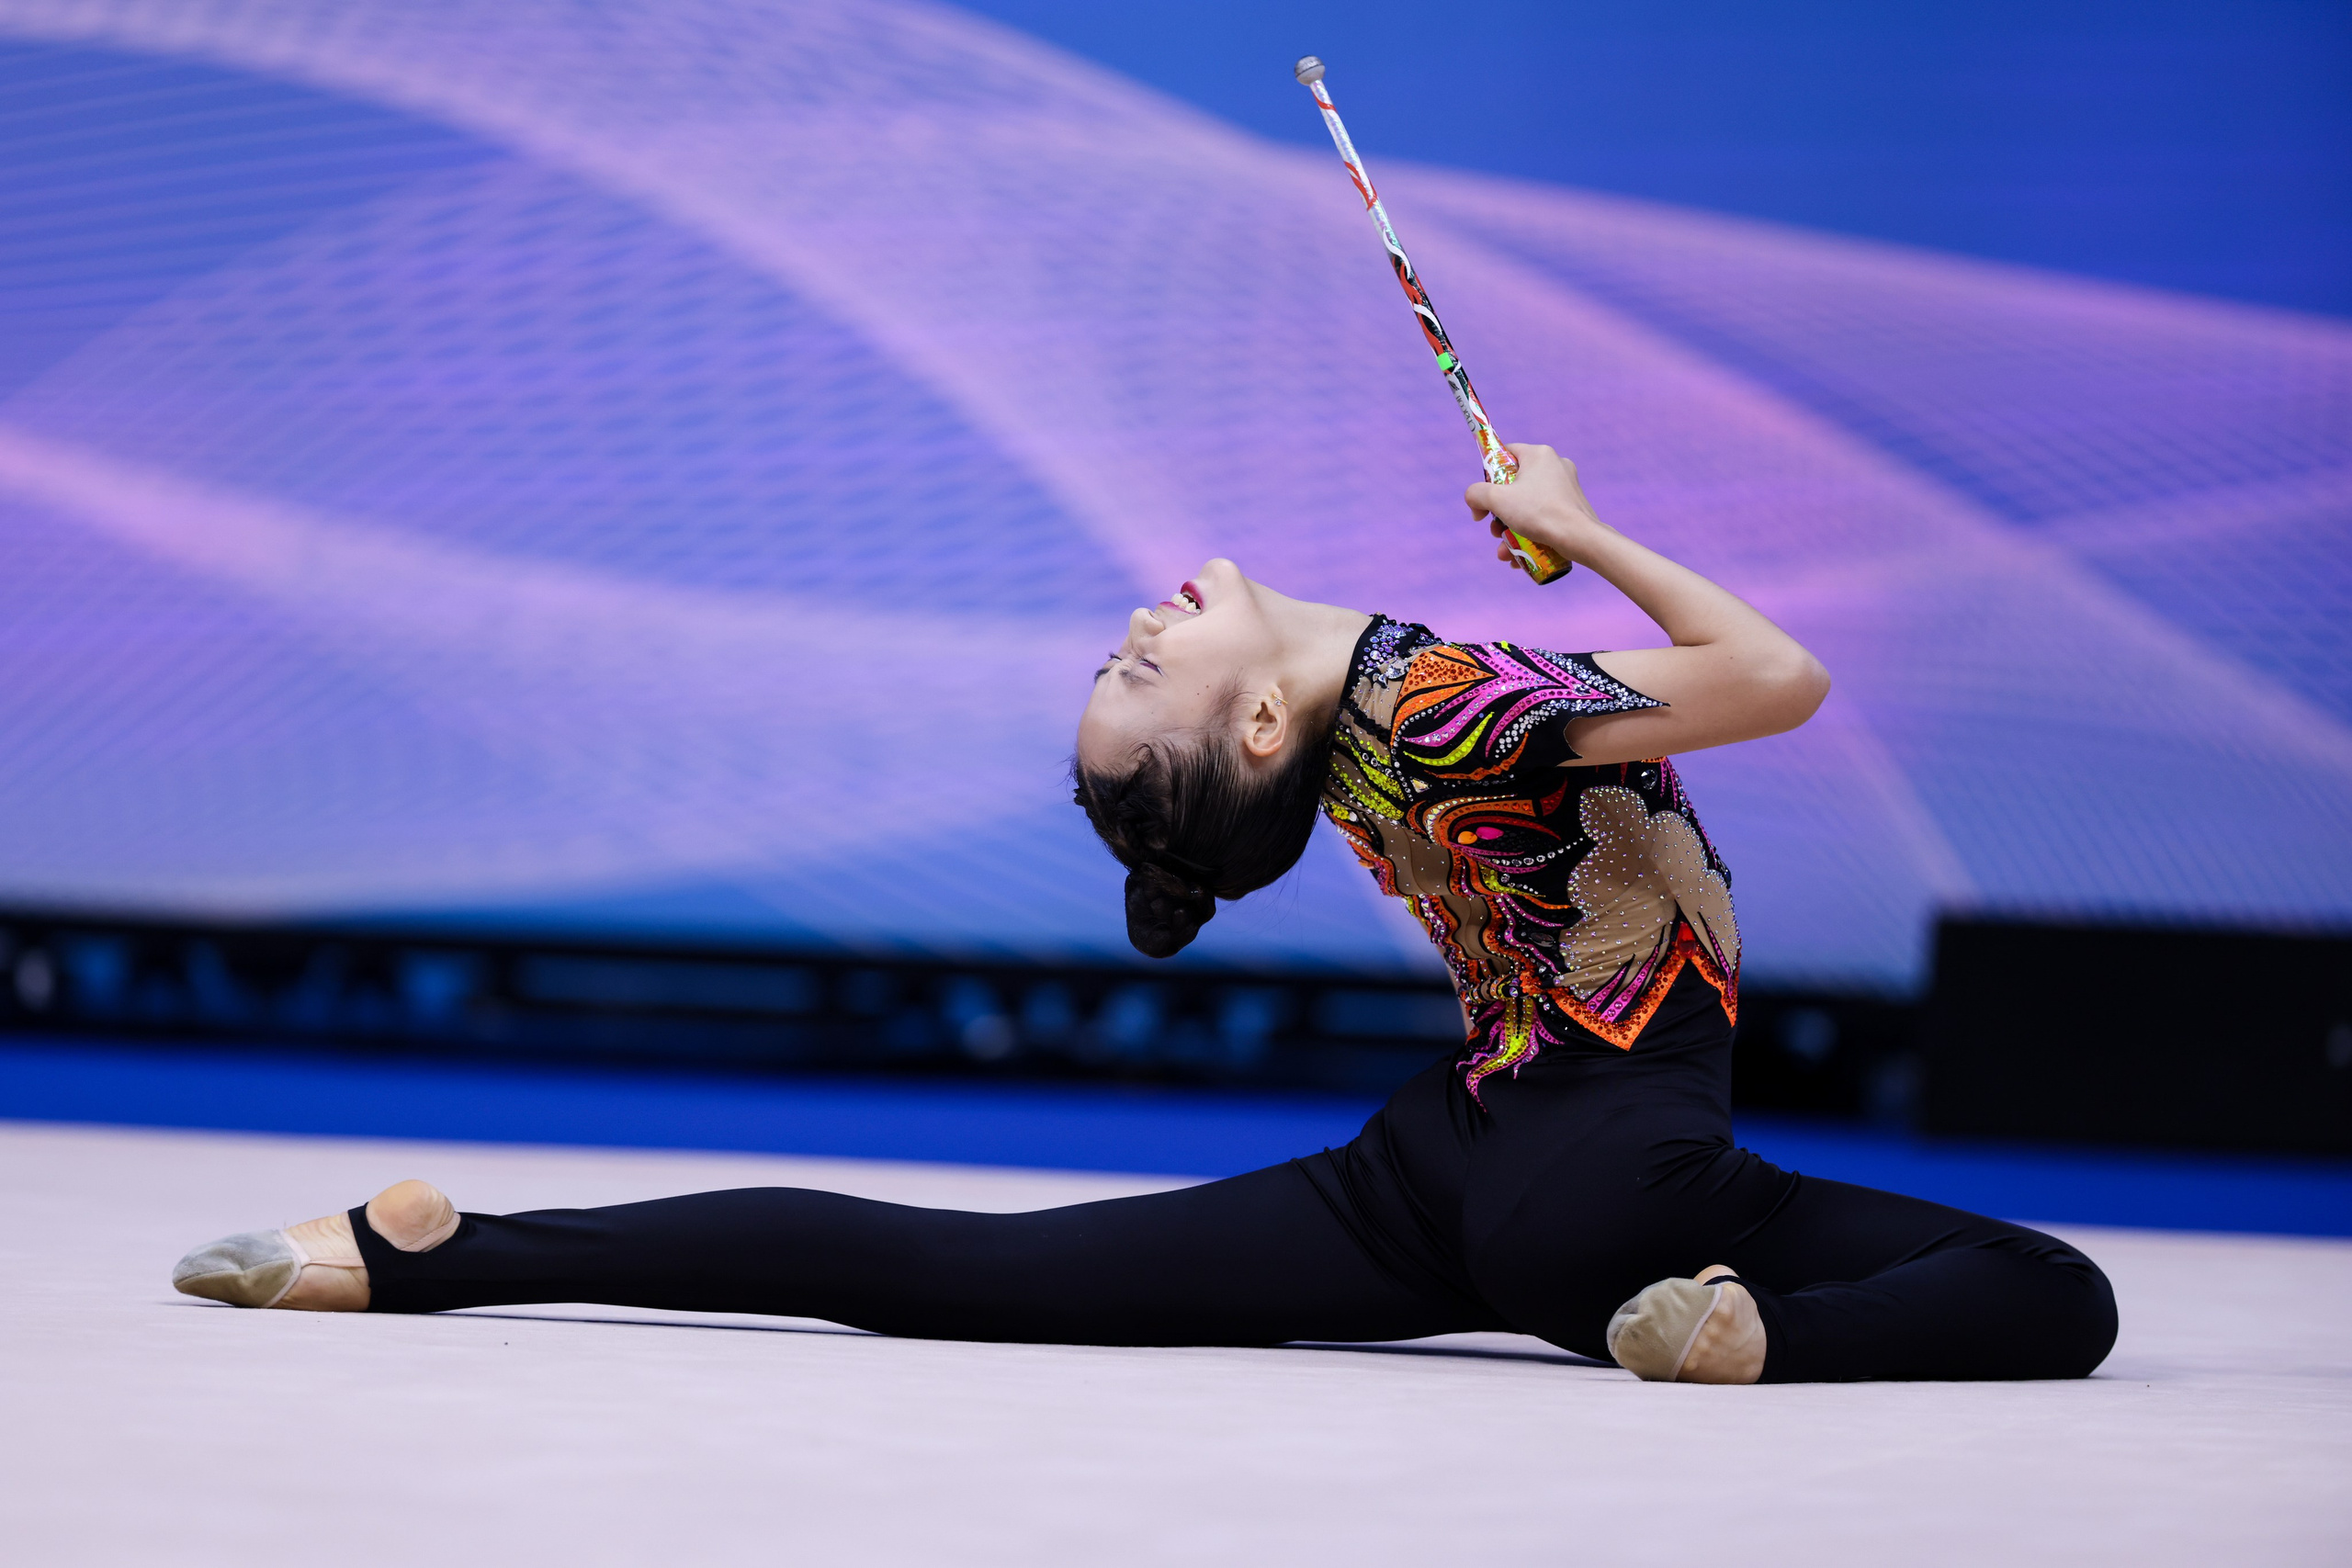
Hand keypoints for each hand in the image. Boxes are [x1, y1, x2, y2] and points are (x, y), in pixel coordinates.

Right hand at [1465, 443, 1614, 569]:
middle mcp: (1555, 465)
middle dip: (1499, 513)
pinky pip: (1543, 515)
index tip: (1484, 499)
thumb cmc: (1539, 513)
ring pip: (1528, 505)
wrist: (1580, 538)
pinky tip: (1520, 555)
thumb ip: (1476, 494)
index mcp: (1538, 454)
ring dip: (1511, 529)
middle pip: (1514, 485)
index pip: (1505, 454)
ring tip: (1505, 551)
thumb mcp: (1497, 500)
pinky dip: (1529, 532)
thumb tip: (1473, 500)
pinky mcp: (1572, 506)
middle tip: (1494, 531)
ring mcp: (1566, 486)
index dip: (1489, 476)